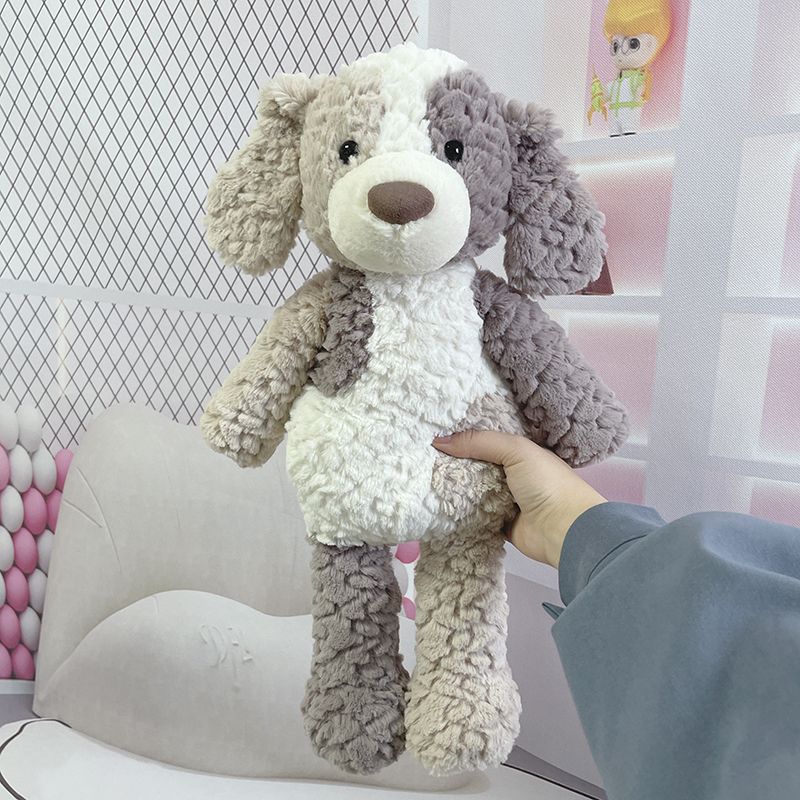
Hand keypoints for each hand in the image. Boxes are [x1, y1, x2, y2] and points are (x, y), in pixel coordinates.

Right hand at [433, 431, 605, 568]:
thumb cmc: (546, 483)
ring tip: (424, 477)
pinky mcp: (499, 522)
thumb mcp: (516, 450)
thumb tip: (439, 441)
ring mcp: (506, 499)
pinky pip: (474, 513)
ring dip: (455, 486)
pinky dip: (460, 510)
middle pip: (477, 464)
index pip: (487, 439)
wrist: (564, 530)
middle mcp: (512, 473)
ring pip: (473, 489)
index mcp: (520, 452)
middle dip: (455, 462)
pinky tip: (438, 503)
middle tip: (423, 456)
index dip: (465, 435)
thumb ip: (480, 442)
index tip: (435, 432)